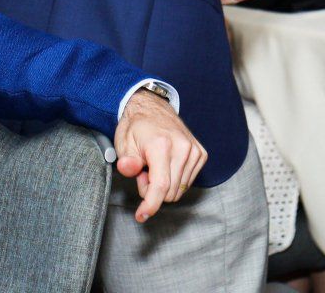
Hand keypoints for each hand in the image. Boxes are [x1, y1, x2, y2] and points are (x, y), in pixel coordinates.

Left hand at [114, 89, 207, 220]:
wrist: (152, 108)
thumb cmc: (136, 128)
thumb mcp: (123, 144)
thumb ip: (126, 161)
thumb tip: (128, 169)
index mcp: (161, 145)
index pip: (160, 186)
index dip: (150, 206)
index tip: (141, 216)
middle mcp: (182, 147)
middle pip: (169, 192)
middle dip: (153, 191)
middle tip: (143, 173)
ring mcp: (194, 150)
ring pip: (179, 190)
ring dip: (164, 185)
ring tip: (154, 167)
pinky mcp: (200, 154)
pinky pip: (188, 182)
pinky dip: (175, 180)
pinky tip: (166, 166)